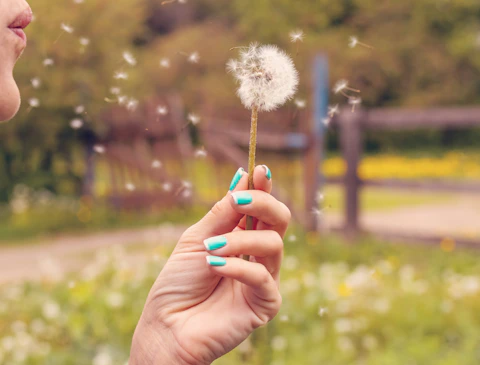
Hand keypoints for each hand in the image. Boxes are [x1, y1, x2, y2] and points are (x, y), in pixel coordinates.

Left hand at [129, 166, 289, 364]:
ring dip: (240, 241)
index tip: (259, 170)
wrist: (166, 327)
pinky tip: (214, 266)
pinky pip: (263, 277)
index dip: (263, 188)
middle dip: (263, 204)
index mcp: (241, 237)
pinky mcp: (266, 303)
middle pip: (280, 221)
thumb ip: (223, 213)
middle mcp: (257, 255)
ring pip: (273, 244)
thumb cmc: (178, 284)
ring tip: (211, 249)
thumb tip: (242, 176)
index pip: (261, 208)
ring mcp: (264, 279)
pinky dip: (237, 267)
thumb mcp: (197, 240)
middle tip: (239, 201)